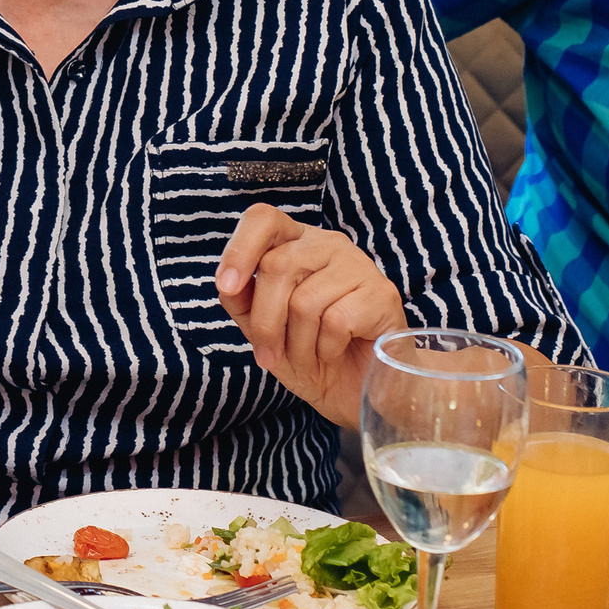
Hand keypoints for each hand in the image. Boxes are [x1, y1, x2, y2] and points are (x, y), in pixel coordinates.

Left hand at [216, 205, 406, 427]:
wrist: (357, 389)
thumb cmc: (309, 353)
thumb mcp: (264, 330)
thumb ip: (243, 302)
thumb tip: (228, 284)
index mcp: (296, 243)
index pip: (263, 219)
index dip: (240, 249)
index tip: (227, 285)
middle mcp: (327, 244)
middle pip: (277, 265)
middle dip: (265, 322)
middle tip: (269, 356)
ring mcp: (358, 265)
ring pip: (304, 300)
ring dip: (297, 344)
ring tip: (309, 356)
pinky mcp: (382, 294)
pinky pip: (336, 321)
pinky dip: (326, 349)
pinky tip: (335, 352)